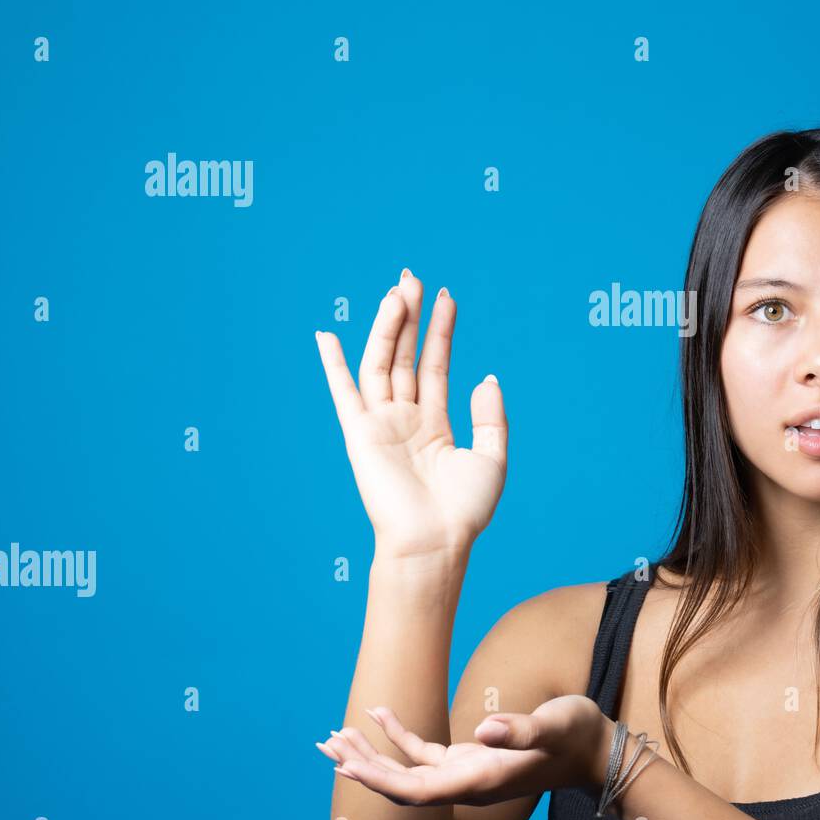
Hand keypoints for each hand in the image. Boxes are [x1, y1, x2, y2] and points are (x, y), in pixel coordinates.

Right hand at [314, 270, 506, 557]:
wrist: (435, 542)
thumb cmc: (464, 511)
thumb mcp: (492, 458)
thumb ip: (490, 417)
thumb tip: (486, 378)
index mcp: (435, 424)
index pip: (435, 364)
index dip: (440, 330)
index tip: (446, 295)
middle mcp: (405, 418)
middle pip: (404, 355)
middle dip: (409, 317)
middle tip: (412, 277)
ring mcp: (381, 424)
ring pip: (381, 364)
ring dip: (386, 328)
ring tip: (396, 292)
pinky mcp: (360, 435)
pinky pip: (344, 393)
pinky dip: (334, 365)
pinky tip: (328, 335)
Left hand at [316, 698, 610, 805]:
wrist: (595, 751)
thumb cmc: (577, 737)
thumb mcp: (555, 726)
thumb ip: (523, 730)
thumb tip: (485, 730)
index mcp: (478, 780)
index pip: (416, 789)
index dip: (380, 779)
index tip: (348, 766)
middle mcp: (465, 782)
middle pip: (400, 784)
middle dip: (361, 766)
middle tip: (325, 746)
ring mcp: (465, 771)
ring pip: (406, 770)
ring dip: (371, 753)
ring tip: (336, 736)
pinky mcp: (470, 758)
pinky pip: (424, 753)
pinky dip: (398, 735)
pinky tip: (378, 711)